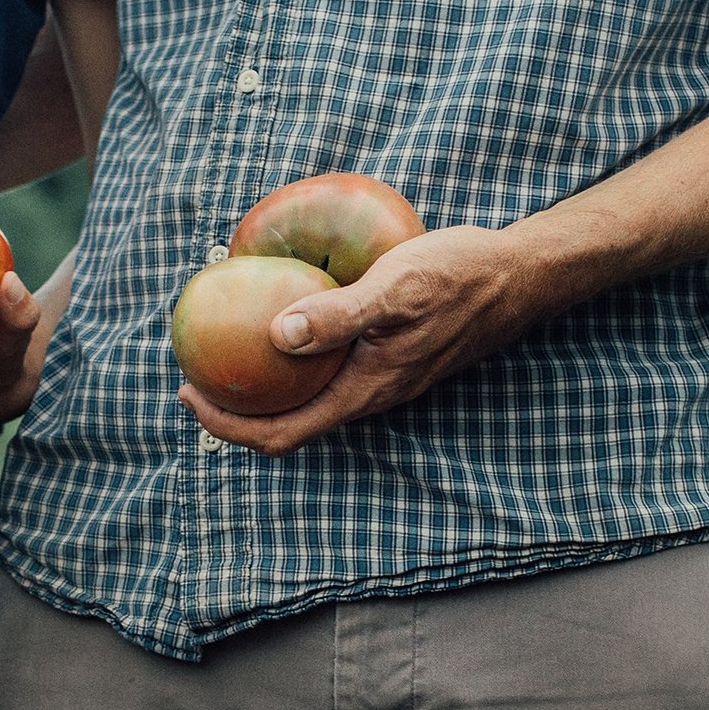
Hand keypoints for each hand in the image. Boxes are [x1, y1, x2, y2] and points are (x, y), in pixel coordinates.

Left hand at [181, 221, 591, 455]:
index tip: (188, 394)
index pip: (282, 433)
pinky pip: (326, 370)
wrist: (519, 275)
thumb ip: (338, 315)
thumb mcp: (395, 288)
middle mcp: (368, 395)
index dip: (228, 426)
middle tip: (192, 371)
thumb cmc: (460, 276)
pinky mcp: (386, 357)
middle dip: (234, 407)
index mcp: (365, 392)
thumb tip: (276, 336)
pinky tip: (276, 316)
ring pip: (307, 398)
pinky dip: (291, 357)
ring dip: (262, 384)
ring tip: (224, 347)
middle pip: (287, 424)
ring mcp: (378, 379)